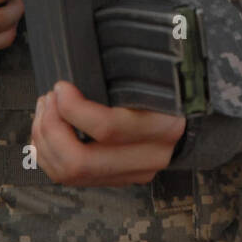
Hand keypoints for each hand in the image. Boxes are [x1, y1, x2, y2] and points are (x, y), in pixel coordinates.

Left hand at [31, 80, 186, 186]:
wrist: (196, 118)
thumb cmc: (173, 87)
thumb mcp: (160, 74)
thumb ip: (131, 69)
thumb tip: (83, 61)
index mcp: (163, 125)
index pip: (108, 127)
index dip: (74, 108)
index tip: (62, 86)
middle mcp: (148, 157)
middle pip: (80, 162)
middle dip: (51, 129)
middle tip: (48, 100)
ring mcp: (131, 174)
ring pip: (70, 174)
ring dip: (45, 141)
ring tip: (45, 110)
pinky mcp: (117, 180)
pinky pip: (70, 178)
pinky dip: (48, 155)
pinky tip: (46, 130)